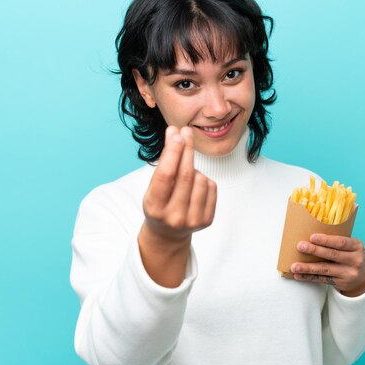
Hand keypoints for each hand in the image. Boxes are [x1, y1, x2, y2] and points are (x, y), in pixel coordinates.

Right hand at [142, 125, 216, 248]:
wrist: (168, 233)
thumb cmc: (160, 203)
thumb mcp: (154, 187)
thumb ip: (164, 164)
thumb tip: (175, 133)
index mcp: (155, 208)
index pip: (165, 175)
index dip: (172, 151)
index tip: (176, 133)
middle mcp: (174, 216)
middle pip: (185, 174)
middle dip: (186, 149)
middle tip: (186, 131)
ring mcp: (192, 220)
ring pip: (201, 179)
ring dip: (194, 170)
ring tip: (185, 178)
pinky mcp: (207, 220)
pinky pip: (211, 186)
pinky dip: (204, 181)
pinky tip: (194, 188)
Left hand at [290, 234, 364, 296]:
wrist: (363, 276)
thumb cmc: (351, 254)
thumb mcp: (351, 246)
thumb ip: (336, 241)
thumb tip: (311, 233)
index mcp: (357, 246)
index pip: (341, 243)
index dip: (326, 240)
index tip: (312, 237)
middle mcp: (355, 261)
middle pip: (332, 255)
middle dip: (314, 251)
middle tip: (300, 246)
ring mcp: (348, 273)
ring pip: (325, 270)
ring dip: (308, 268)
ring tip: (294, 266)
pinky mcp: (340, 283)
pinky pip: (322, 280)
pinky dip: (309, 277)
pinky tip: (298, 275)